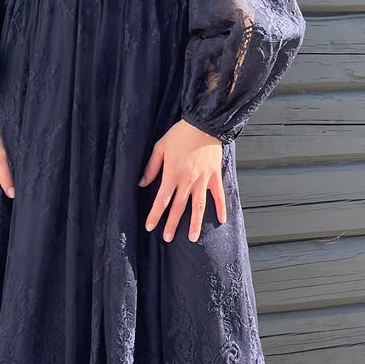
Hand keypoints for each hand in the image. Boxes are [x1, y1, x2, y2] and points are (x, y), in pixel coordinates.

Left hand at [139, 119, 227, 241]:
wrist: (203, 124)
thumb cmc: (180, 134)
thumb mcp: (160, 147)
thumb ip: (151, 167)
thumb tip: (143, 184)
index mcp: (172, 174)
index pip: (162, 200)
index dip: (155, 215)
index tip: (150, 227)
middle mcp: (188, 181)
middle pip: (179, 207)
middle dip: (172, 224)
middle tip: (167, 238)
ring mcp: (203, 180)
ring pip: (199, 206)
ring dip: (196, 224)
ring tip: (193, 238)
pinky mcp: (214, 176)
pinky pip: (218, 195)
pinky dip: (220, 208)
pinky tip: (221, 221)